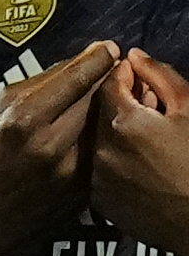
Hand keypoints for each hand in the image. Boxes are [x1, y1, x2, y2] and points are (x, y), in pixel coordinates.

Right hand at [0, 39, 114, 252]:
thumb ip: (40, 84)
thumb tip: (87, 57)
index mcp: (22, 119)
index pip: (80, 75)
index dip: (100, 57)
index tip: (108, 49)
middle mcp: (49, 142)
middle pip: (99, 94)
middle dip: (105, 82)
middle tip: (108, 74)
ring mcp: (71, 168)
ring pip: (106, 121)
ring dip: (108, 109)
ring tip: (97, 106)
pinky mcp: (84, 187)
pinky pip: (104, 148)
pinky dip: (103, 137)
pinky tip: (90, 138)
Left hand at [95, 49, 188, 255]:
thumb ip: (161, 79)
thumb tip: (134, 56)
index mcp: (123, 122)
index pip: (108, 84)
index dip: (121, 72)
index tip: (131, 69)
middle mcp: (100, 149)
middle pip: (97, 111)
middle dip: (116, 99)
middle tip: (141, 97)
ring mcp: (96, 176)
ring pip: (95, 139)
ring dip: (112, 127)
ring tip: (142, 129)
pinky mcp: (97, 199)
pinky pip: (97, 167)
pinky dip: (111, 156)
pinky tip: (136, 158)